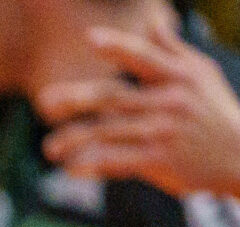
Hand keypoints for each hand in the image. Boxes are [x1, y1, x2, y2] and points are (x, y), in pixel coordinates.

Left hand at [36, 16, 239, 196]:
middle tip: (44, 101)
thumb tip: (153, 24)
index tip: (89, 38)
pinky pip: (119, 161)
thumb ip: (172, 52)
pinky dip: (94, 165)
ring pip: (110, 132)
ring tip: (50, 147)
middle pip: (115, 96)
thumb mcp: (202, 76)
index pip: (144, 56)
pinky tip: (71, 169)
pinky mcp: (161, 160)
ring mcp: (165, 131)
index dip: (118, 46)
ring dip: (75, 139)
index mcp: (179, 76)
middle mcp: (170, 101)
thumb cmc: (215, 112)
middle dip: (77, 97)